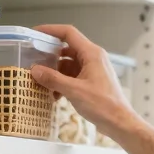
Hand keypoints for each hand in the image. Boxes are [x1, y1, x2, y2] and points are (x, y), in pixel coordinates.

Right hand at [31, 24, 134, 138]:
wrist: (119, 122)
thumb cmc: (103, 105)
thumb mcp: (74, 91)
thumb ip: (53, 79)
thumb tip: (35, 70)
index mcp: (92, 54)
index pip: (69, 33)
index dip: (51, 30)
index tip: (35, 34)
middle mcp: (93, 58)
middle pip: (67, 49)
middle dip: (50, 57)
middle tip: (34, 62)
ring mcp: (93, 70)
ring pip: (69, 65)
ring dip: (56, 73)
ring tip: (43, 83)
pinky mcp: (92, 82)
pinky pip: (73, 76)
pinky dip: (63, 83)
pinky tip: (55, 95)